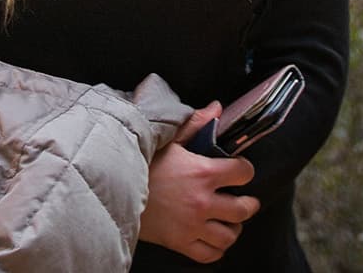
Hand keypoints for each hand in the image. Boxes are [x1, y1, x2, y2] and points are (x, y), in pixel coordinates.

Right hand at [138, 102, 260, 263]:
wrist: (113, 188)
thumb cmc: (140, 162)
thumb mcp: (168, 138)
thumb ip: (196, 123)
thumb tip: (216, 108)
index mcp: (202, 172)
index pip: (243, 173)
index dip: (245, 170)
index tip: (240, 171)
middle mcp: (201, 201)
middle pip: (243, 209)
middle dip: (249, 204)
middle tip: (246, 201)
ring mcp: (192, 225)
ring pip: (229, 235)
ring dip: (233, 228)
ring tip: (229, 221)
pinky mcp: (179, 242)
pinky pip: (209, 254)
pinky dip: (216, 249)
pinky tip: (213, 238)